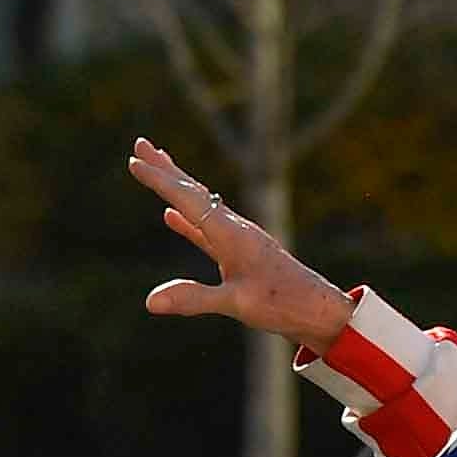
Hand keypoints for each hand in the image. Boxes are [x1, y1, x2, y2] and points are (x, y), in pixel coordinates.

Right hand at [132, 141, 357, 348]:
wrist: (322, 312)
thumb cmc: (286, 305)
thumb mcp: (238, 303)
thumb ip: (195, 299)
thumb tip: (150, 302)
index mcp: (233, 234)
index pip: (189, 199)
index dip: (160, 181)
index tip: (134, 161)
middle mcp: (236, 230)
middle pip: (194, 192)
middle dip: (165, 169)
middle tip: (140, 144)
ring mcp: (239, 241)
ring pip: (200, 207)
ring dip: (176, 188)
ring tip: (156, 168)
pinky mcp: (241, 255)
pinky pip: (206, 231)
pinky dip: (186, 221)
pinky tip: (170, 217)